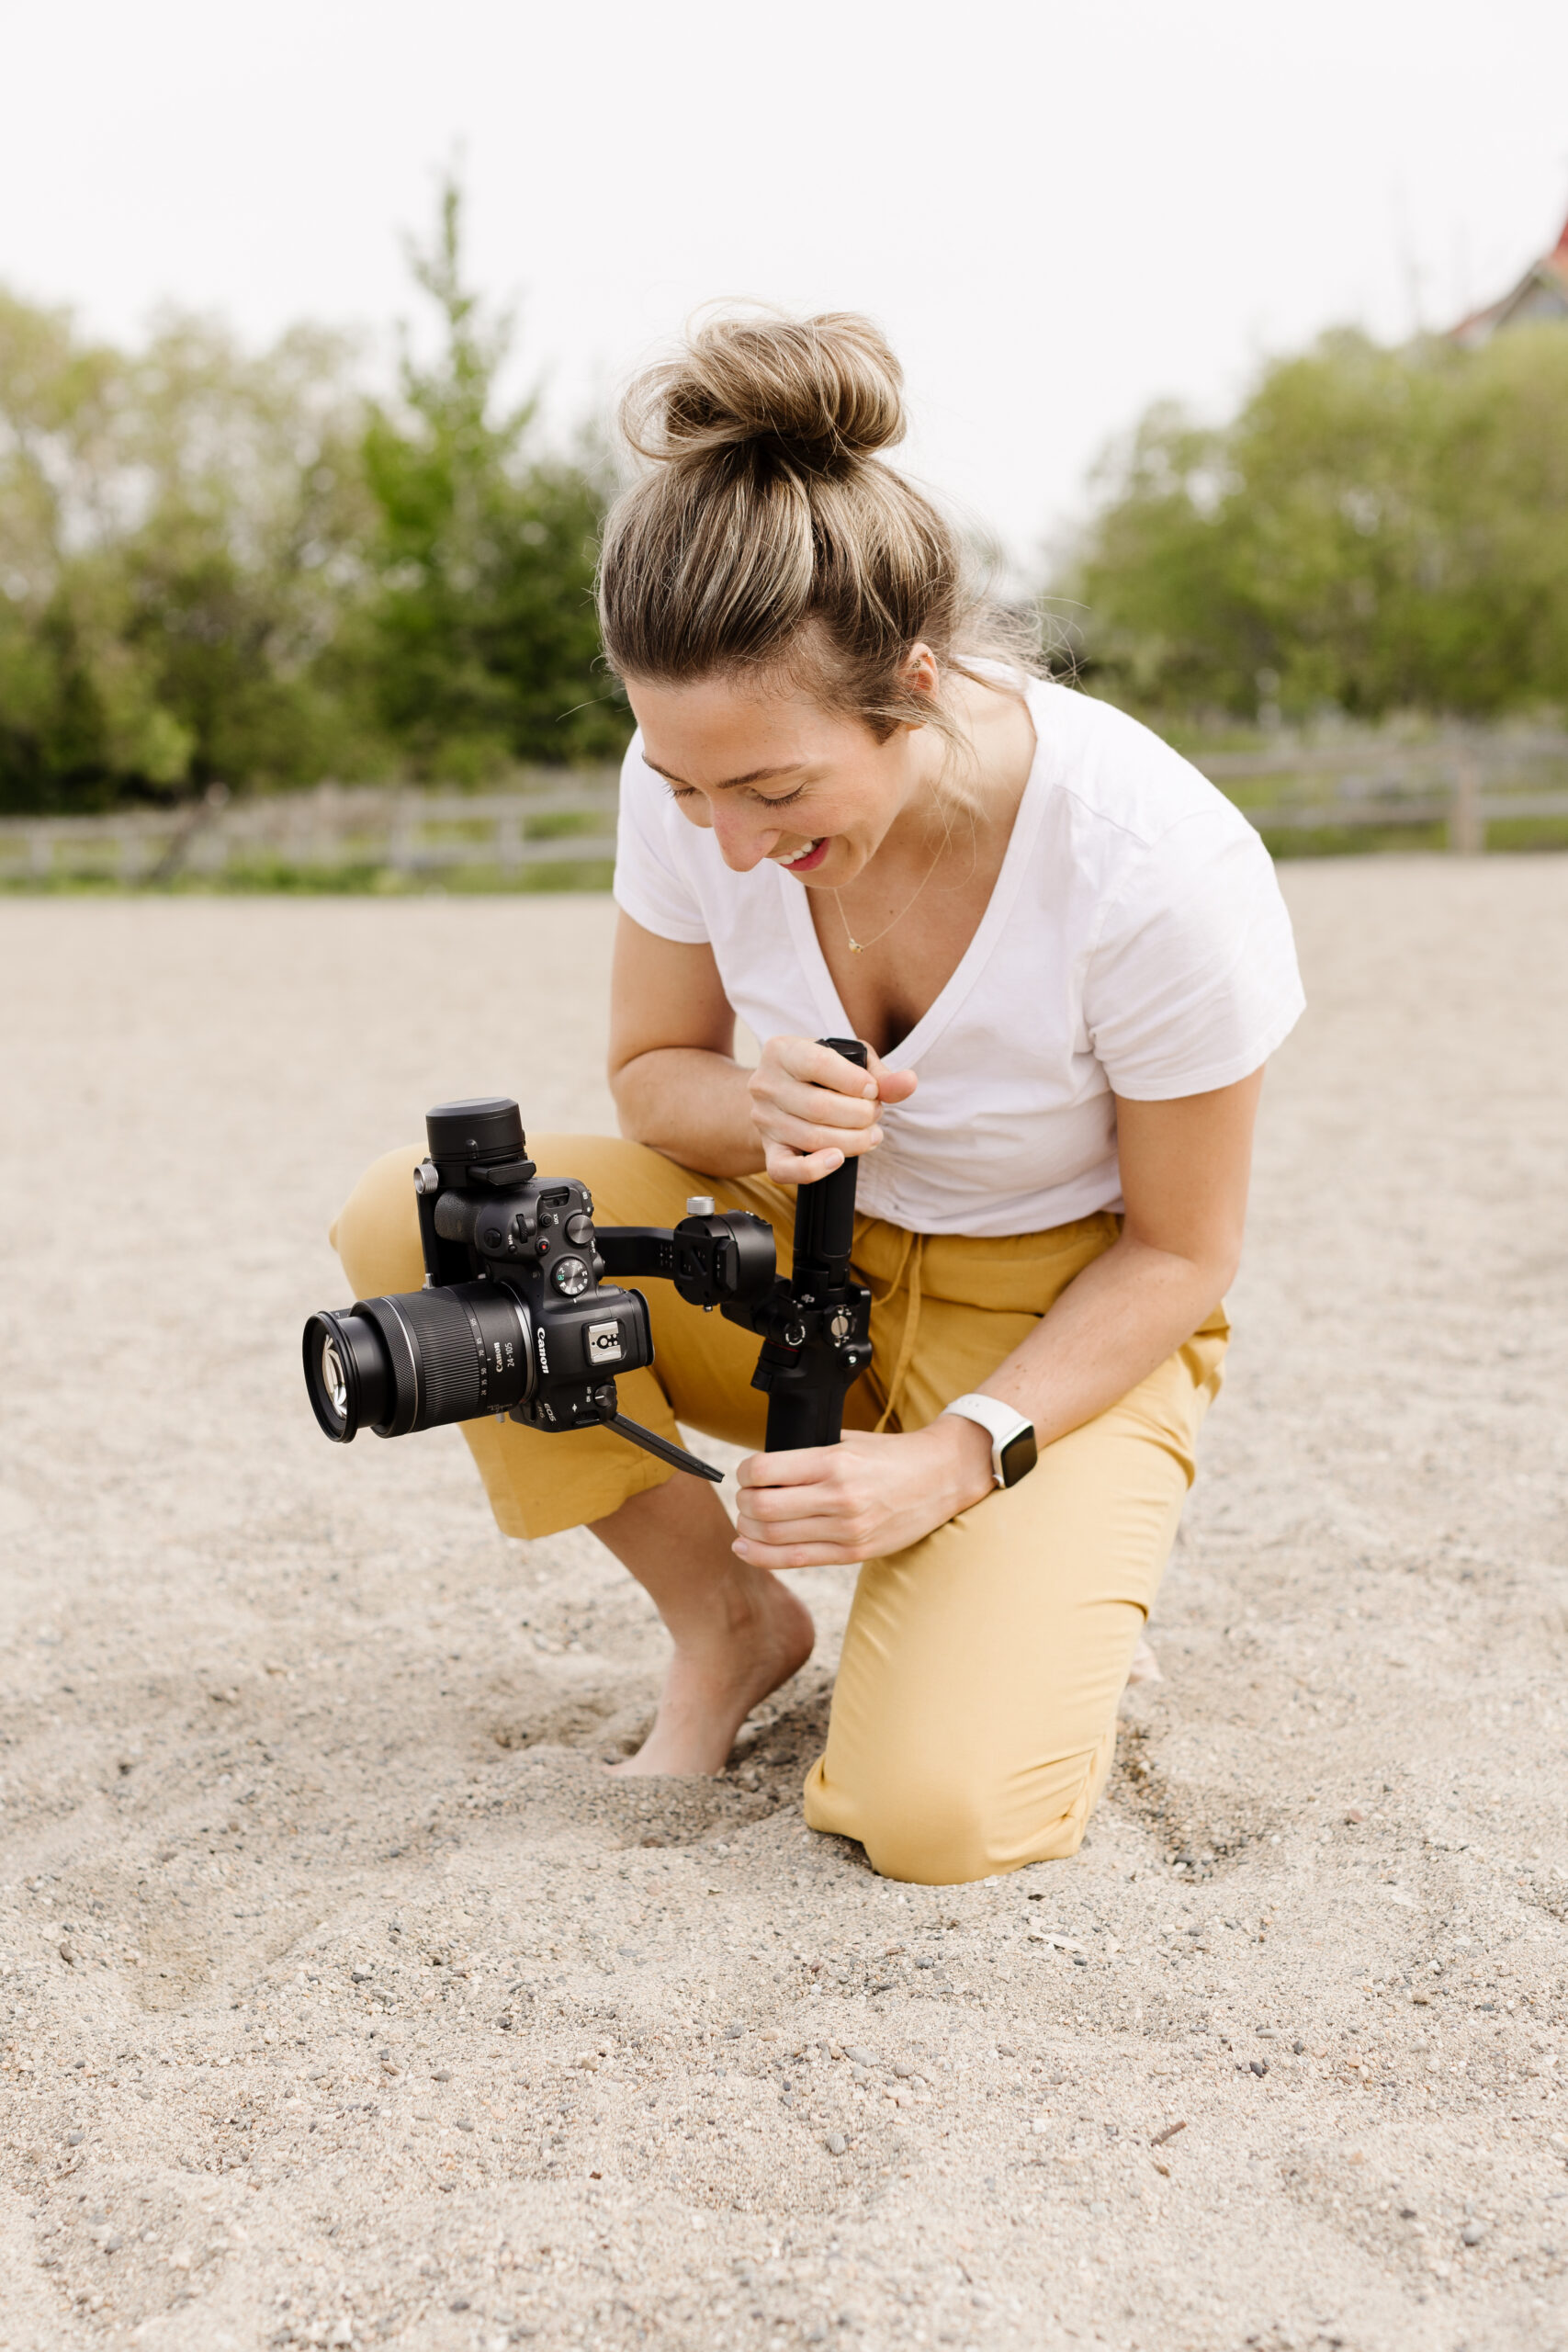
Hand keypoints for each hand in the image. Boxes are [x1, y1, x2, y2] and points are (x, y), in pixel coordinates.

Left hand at [731, 1421, 994, 1569]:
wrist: (942, 1478)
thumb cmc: (893, 1456)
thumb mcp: (850, 1441)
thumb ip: (810, 1453)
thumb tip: (765, 1467)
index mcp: (835, 1462)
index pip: (765, 1471)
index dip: (743, 1472)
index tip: (744, 1473)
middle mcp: (839, 1497)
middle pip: (763, 1508)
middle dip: (743, 1503)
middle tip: (744, 1497)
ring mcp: (847, 1529)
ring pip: (773, 1537)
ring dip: (748, 1530)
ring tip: (745, 1522)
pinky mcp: (854, 1553)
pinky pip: (796, 1559)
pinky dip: (762, 1556)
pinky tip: (746, 1548)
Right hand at [747, 1035, 918, 1185]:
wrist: (784, 1095)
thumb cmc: (822, 1074)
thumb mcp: (850, 1061)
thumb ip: (880, 1074)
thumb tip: (908, 1083)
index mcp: (781, 1051)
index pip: (819, 1064)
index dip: (855, 1082)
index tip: (873, 1091)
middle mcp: (766, 1084)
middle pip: (819, 1107)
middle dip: (860, 1115)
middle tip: (875, 1114)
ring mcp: (764, 1120)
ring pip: (812, 1138)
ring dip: (853, 1141)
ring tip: (871, 1135)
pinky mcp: (769, 1150)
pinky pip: (785, 1170)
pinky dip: (815, 1169)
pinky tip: (837, 1159)